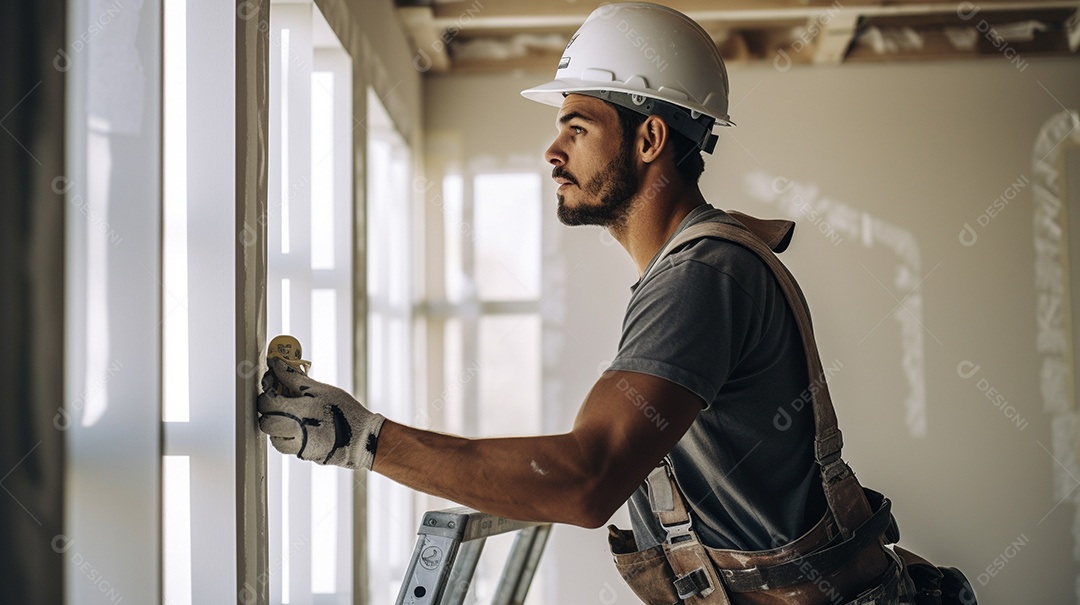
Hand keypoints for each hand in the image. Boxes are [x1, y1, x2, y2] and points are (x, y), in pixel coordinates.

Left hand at [257, 357, 384, 469]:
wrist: (364, 438)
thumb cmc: (345, 410)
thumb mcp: (322, 389)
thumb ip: (296, 378)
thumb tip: (277, 364)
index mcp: (301, 409)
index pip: (267, 402)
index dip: (266, 392)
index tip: (271, 385)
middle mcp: (297, 430)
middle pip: (265, 423)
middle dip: (268, 412)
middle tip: (278, 402)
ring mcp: (300, 446)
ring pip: (273, 438)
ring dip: (276, 426)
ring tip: (290, 417)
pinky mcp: (304, 455)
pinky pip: (286, 447)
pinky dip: (287, 437)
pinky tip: (299, 429)